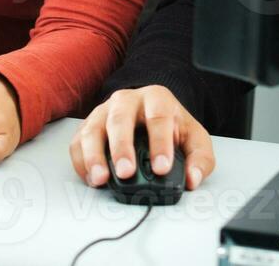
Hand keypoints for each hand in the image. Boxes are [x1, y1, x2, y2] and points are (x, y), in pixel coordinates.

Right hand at [69, 86, 214, 191]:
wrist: (151, 114)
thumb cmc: (171, 127)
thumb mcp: (194, 138)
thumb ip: (200, 159)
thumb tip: (193, 179)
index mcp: (157, 98)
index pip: (158, 117)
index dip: (160, 142)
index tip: (161, 167)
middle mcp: (127, 100)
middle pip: (120, 119)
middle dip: (122, 148)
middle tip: (127, 173)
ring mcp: (104, 112)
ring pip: (94, 129)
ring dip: (95, 156)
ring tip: (101, 180)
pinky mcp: (87, 127)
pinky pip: (78, 143)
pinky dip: (81, 162)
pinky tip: (91, 178)